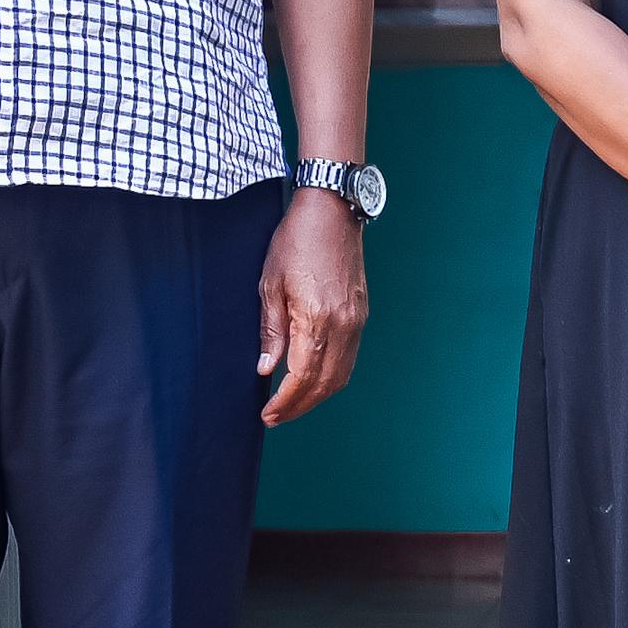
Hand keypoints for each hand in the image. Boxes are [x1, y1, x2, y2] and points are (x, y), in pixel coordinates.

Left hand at [259, 183, 369, 423]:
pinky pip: (348, 358)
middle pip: (324, 384)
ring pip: (340, 375)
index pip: (302, 377)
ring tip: (291, 403)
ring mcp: (356, 321)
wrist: (332, 211)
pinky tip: (311, 378)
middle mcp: (343, 326)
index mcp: (316, 319)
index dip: (285, 402)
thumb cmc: (296, 241)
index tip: (268, 414)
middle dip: (299, 406)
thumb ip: (271, 331)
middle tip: (275, 416)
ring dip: (316, 395)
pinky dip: (330, 376)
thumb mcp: (270, 285)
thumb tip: (267, 368)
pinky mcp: (361, 315)